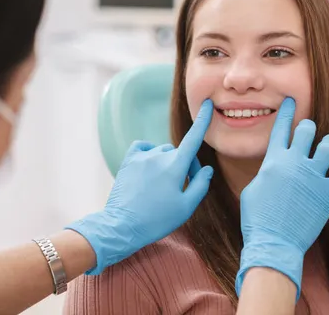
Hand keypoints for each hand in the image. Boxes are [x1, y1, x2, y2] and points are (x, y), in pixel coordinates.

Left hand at [66, 100, 214, 274]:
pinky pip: (144, 148)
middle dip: (186, 166)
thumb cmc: (157, 220)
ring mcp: (142, 157)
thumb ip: (200, 185)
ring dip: (168, 163)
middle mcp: (159, 156)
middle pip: (180, 153)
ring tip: (164, 186)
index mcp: (176, 166)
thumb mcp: (186, 207)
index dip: (202, 120)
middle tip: (184, 188)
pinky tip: (150, 166)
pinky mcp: (128, 161)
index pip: (194, 137)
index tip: (206, 103)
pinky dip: (150, 153)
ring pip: (163, 152)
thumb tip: (206, 169)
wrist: (122, 226)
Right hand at [235, 97, 328, 299]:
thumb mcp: (252, 189)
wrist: (274, 243)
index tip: (290, 101)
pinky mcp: (328, 192)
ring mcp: (313, 176)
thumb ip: (265, 172)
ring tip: (326, 148)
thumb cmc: (257, 218)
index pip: (281, 128)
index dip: (286, 112)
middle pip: (307, 130)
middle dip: (308, 127)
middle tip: (309, 130)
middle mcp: (295, 163)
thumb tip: (272, 167)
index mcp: (273, 161)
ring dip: (328, 145)